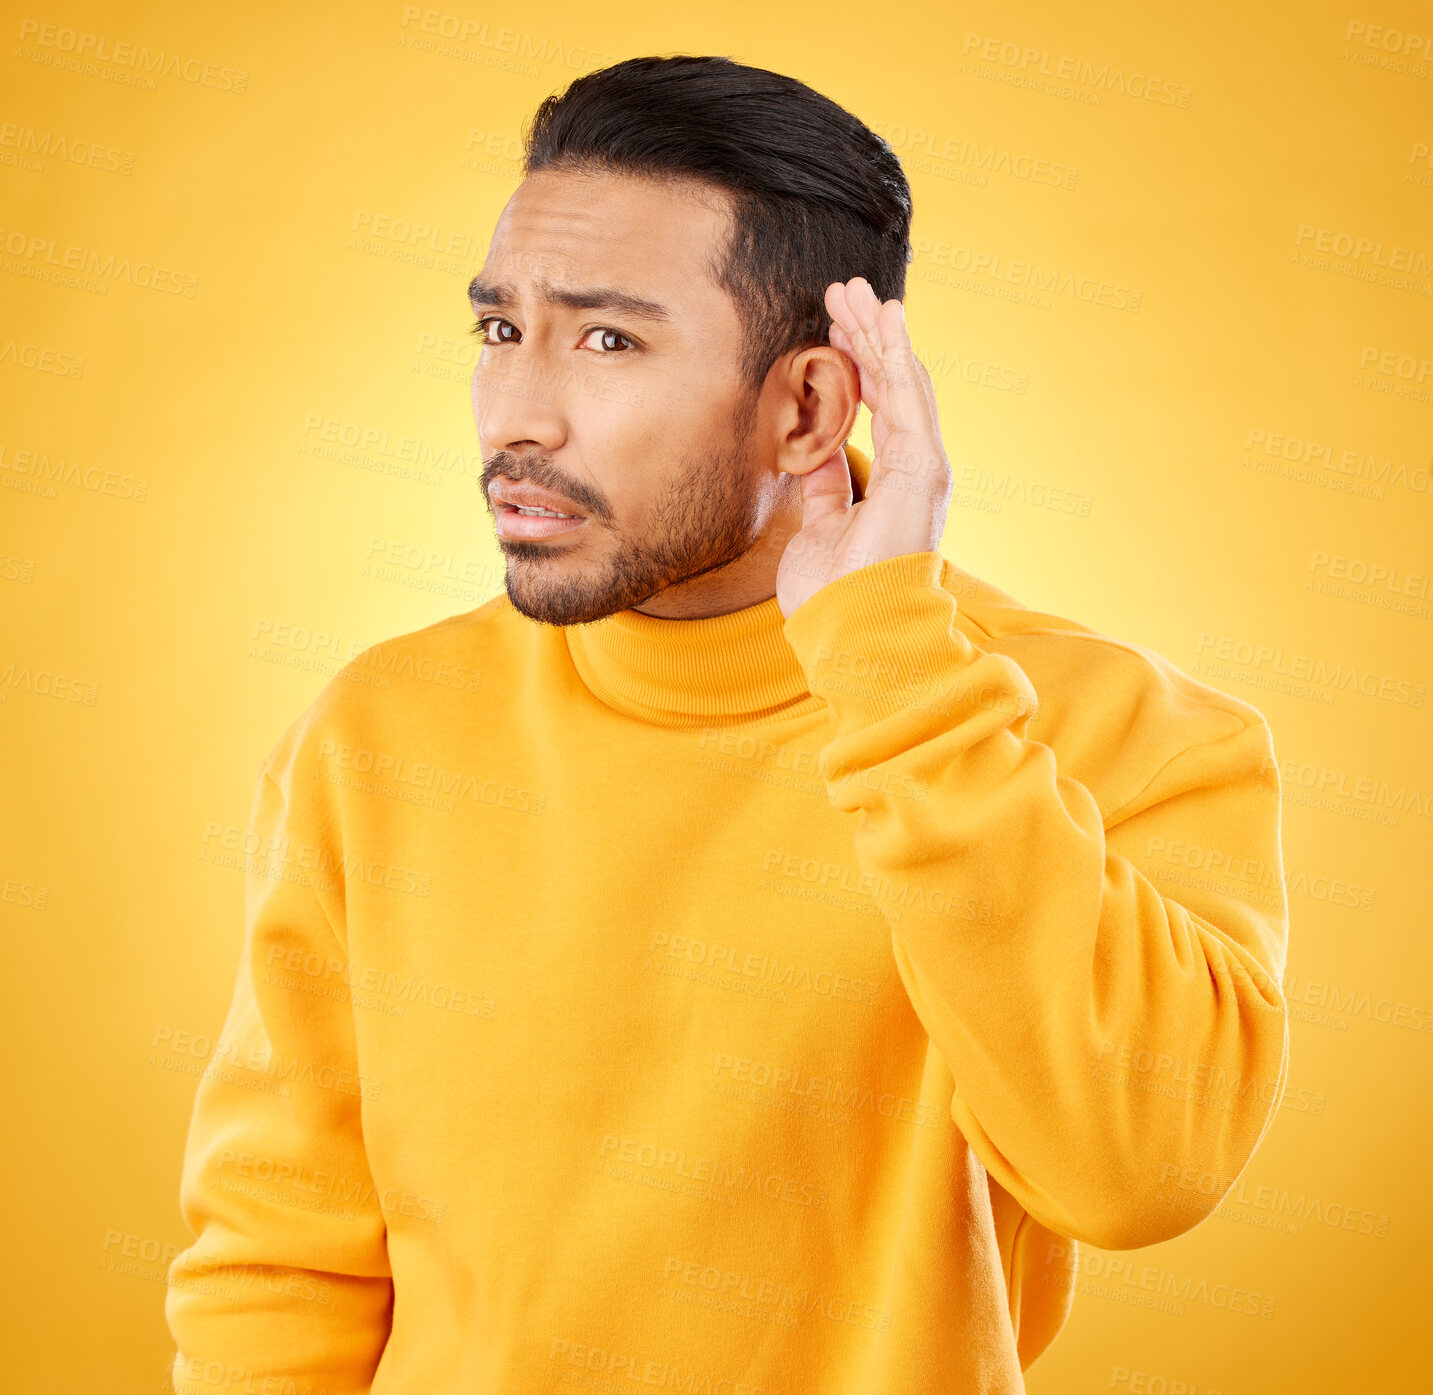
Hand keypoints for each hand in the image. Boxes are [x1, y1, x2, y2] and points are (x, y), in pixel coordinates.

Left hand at [775, 278, 952, 618]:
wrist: (850, 628)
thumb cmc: (834, 592)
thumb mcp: (820, 522)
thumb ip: (824, 481)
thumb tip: (813, 447)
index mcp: (894, 483)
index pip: (878, 408)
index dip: (856, 364)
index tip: (832, 328)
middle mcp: (916, 470)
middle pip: (892, 386)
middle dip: (867, 336)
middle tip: (842, 293)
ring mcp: (924, 466)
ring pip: (902, 382)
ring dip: (878, 334)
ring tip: (855, 292)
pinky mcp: (923, 466)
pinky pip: (909, 398)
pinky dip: (895, 355)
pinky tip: (883, 322)